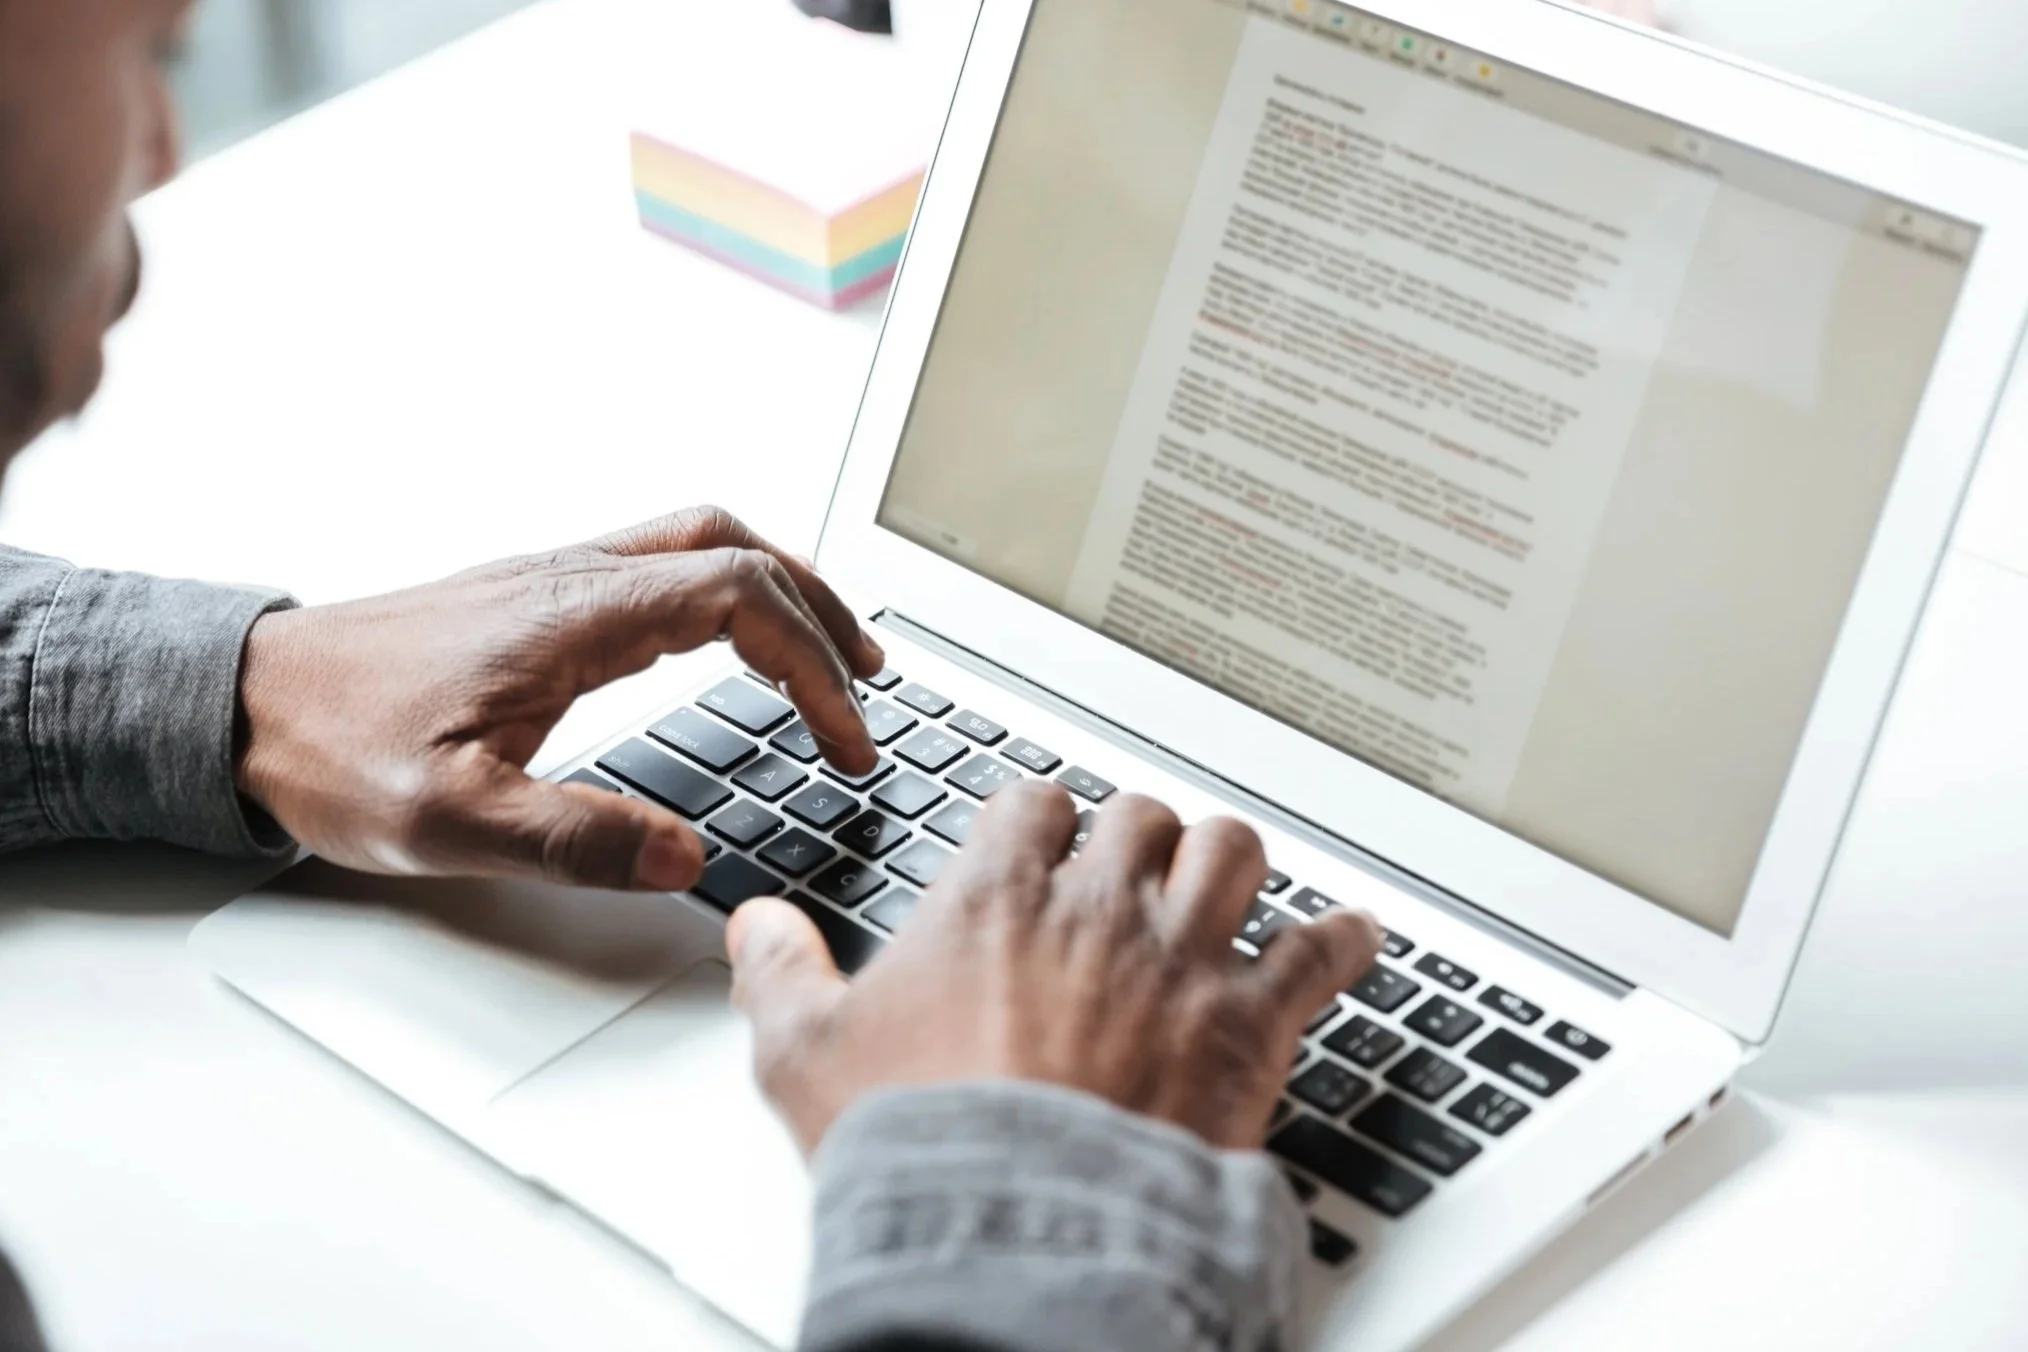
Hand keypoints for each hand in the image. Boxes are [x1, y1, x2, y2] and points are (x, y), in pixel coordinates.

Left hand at [235, 507, 882, 891]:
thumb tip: (686, 856)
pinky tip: (723, 645)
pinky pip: (659, 565)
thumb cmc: (329, 751)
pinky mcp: (530, 600)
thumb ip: (573, 840)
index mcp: (572, 616)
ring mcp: (550, 580)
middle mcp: (571, 577)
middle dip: (821, 610)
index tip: (844, 739)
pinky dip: (724, 593)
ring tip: (825, 652)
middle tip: (869, 680)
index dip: (815, 665)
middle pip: (737, 546)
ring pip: (699, 542)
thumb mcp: (448, 821)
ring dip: (777, 588)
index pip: (740, 598)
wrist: (236, 703)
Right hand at [726, 782, 1385, 1151]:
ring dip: (1229, 863)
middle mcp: (1096, 908)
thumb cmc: (922, 1145)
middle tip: (1133, 869)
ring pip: (1231, 852)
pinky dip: (1343, 941)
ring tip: (1226, 882)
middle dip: (1137, 838)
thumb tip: (755, 928)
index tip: (1042, 838)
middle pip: (1139, 816)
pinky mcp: (1249, 1023)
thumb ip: (780, 976)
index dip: (1040, 818)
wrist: (1018, 1225)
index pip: (1030, 804)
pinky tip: (1352, 937)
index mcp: (996, 899)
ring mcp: (1181, 958)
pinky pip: (1320, 953)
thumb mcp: (805, 1057)